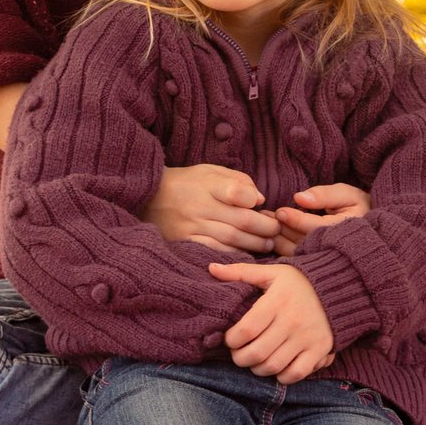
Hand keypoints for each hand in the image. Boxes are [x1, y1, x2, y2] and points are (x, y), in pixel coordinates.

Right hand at [144, 164, 280, 252]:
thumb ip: (237, 181)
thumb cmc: (187, 182)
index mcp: (206, 184)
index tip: (262, 203)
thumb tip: (259, 199)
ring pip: (231, 239)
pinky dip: (233, 253)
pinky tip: (245, 253)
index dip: (252, 199)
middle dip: (264, 227)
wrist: (149, 197)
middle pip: (240, 220)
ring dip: (254, 243)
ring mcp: (191, 226)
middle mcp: (199, 206)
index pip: (233, 191)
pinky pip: (215, 251)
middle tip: (276, 230)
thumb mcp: (209, 171)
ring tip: (266, 244)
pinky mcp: (185, 242)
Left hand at [207, 261, 332, 383]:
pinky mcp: (319, 349)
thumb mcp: (271, 272)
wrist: (338, 286)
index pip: (246, 330)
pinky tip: (277, 367)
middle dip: (240, 358)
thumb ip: (240, 272)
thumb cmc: (298, 281)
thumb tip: (211, 269)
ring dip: (258, 368)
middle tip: (238, 354)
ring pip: (273, 366)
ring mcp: (307, 337)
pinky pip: (297, 373)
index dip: (231, 340)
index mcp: (276, 301)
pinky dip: (283, 376)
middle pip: (256, 353)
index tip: (230, 339)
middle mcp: (292, 321)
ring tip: (254, 360)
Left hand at [271, 182, 371, 255]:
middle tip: (264, 217)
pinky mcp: (317, 263)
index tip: (281, 211)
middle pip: (303, 241)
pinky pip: (296, 259)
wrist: (373, 232)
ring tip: (265, 223)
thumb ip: (325, 194)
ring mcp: (325, 258)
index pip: (316, 228)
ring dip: (278, 238)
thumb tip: (299, 197)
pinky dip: (282, 247)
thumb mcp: (348, 195)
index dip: (297, 219)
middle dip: (282, 229)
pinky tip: (272, 236)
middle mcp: (334, 248)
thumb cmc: (358, 207)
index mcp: (344, 231)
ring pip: (297, 252)